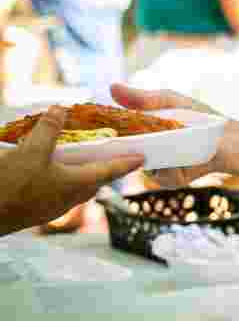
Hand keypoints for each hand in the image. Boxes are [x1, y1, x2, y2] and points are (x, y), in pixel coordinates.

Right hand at [0, 107, 143, 235]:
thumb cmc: (11, 187)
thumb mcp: (31, 151)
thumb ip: (49, 129)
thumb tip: (60, 109)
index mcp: (76, 185)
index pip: (110, 171)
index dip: (126, 162)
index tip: (142, 158)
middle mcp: (68, 199)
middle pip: (93, 180)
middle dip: (102, 167)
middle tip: (109, 154)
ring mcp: (51, 207)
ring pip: (73, 187)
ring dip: (78, 172)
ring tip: (77, 158)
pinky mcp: (34, 210)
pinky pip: (54, 191)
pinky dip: (58, 178)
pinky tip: (45, 170)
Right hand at [109, 83, 229, 187]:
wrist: (231, 140)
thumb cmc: (201, 118)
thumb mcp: (171, 102)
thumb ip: (143, 98)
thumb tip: (111, 87)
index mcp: (144, 133)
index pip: (118, 135)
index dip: (109, 132)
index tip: (101, 126)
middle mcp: (147, 153)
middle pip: (125, 154)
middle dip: (123, 146)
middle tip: (127, 134)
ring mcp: (159, 168)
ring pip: (142, 166)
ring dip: (149, 155)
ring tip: (165, 140)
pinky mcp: (173, 179)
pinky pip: (161, 175)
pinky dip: (168, 167)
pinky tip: (180, 155)